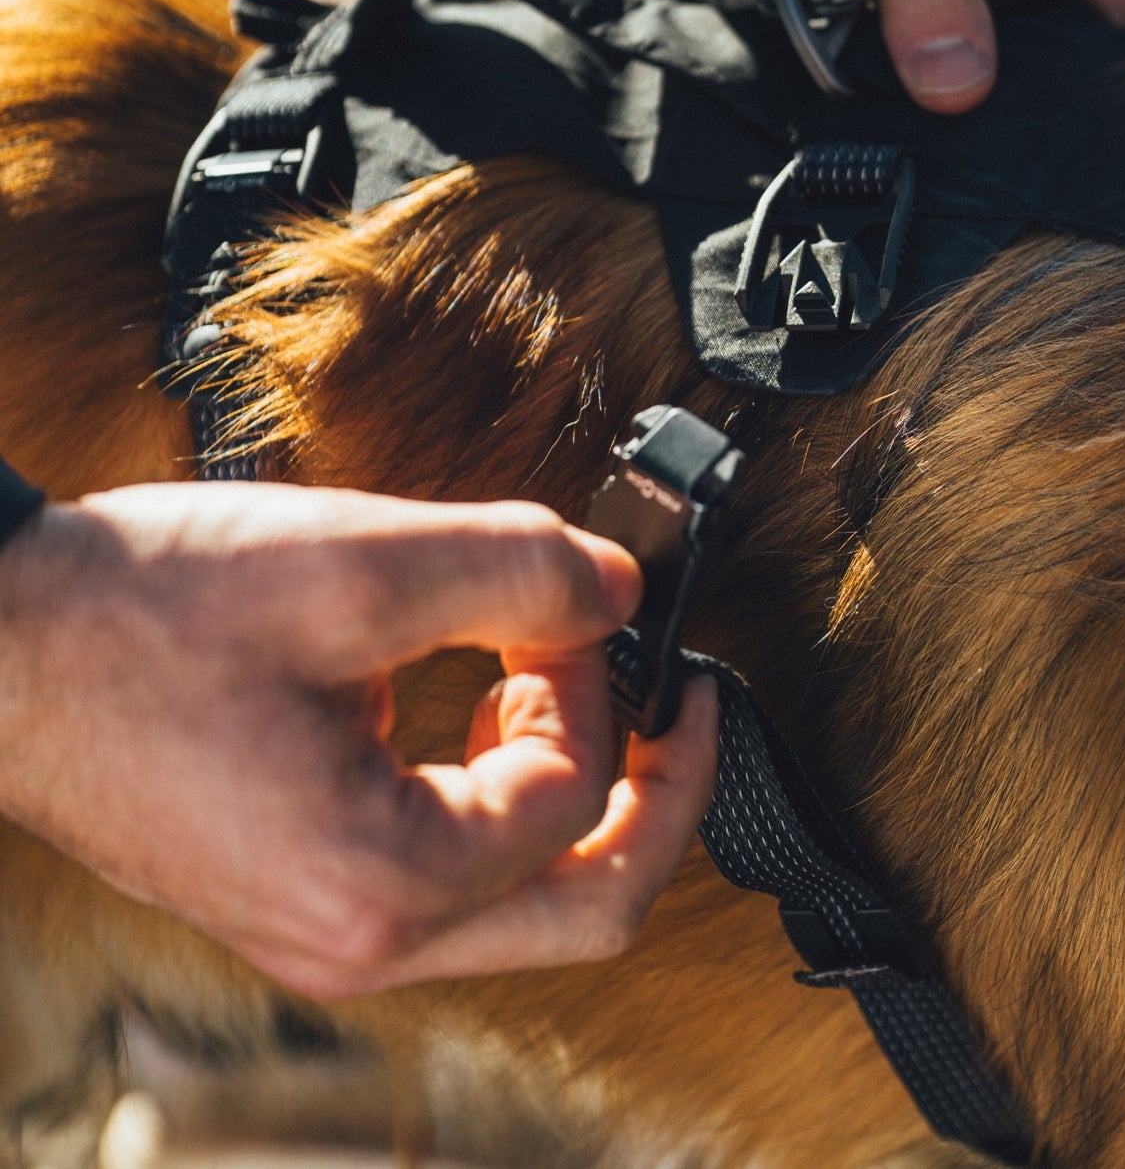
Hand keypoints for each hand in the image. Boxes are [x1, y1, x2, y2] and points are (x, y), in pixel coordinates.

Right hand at [0, 483, 717, 997]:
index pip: (572, 797)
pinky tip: (487, 706)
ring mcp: (333, 926)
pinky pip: (458, 867)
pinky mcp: (313, 888)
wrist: (6, 642)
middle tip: (678, 703)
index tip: (578, 603)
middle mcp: (361, 938)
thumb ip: (525, 570)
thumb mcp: (361, 565)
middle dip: (654, 792)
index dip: (602, 683)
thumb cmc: (142, 615)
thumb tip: (622, 588)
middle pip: (589, 906)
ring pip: (529, 897)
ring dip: (572, 785)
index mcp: (380, 884)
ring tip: (553, 678)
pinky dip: (502, 789)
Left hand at [704, 0, 1124, 112]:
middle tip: (928, 122)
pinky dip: (910, 39)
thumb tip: (957, 93)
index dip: (1050, 87)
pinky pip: (946, 18)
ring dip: (939, 61)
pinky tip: (872, 58)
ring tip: (892, 81)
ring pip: (992, 36)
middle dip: (987, 80)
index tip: (986, 134)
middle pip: (1052, 40)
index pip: (1106, 26)